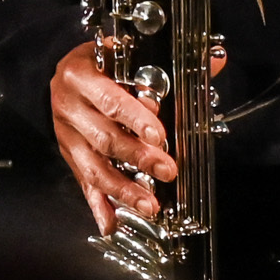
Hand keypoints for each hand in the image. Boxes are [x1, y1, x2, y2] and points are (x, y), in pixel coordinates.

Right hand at [48, 39, 174, 233]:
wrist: (62, 75)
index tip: (160, 136)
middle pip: (104, 138)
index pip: (109, 99)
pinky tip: (111, 225)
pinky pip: (83, 184)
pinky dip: (98, 207)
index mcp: (80, 74)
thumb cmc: (100, 64)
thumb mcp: (125, 54)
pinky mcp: (70, 157)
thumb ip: (167, 64)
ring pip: (93, 168)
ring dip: (123, 189)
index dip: (135, 118)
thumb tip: (217, 61)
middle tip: (168, 171)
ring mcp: (67, 135)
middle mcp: (69, 106)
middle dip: (138, 157)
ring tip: (149, 205)